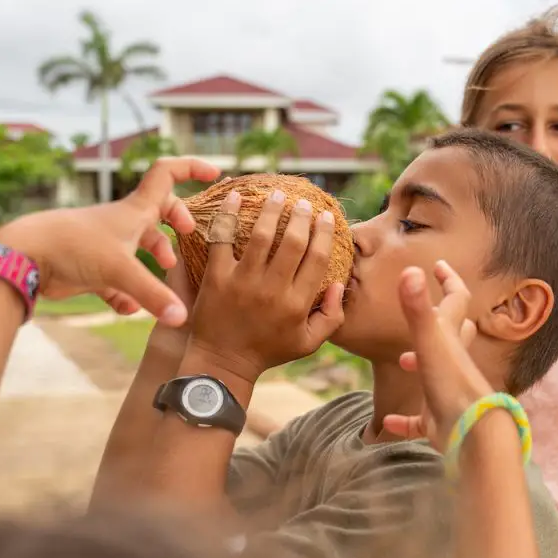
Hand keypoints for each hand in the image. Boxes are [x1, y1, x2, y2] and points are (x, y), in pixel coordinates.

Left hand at [0, 157, 219, 324]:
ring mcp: (104, 244)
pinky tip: (128, 309)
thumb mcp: (120, 271)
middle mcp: (120, 223)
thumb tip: (182, 318)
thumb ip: (153, 295)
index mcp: (133, 211)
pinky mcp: (89, 266)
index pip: (167, 175)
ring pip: (137, 244)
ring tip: (166, 272)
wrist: (23, 256)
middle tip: (186, 234)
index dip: (191, 168)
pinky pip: (115, 277)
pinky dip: (126, 291)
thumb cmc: (73, 248)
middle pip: (156, 210)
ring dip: (154, 256)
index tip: (214, 174)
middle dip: (174, 219)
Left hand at [187, 187, 343, 378]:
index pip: (317, 259)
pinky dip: (228, 214)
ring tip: (277, 194)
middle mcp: (273, 290)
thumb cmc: (268, 352)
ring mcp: (243, 282)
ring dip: (272, 210)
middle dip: (301, 216)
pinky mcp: (217, 277)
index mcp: (297, 303)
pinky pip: (222, 239)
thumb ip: (332, 317)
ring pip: (261, 236)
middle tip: (303, 203)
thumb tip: (340, 284)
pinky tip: (235, 195)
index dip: (324, 233)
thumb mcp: (308, 343)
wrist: (223, 363)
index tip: (326, 217)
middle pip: (292, 242)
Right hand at [382, 261, 491, 450]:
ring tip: (404, 360)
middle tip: (432, 305)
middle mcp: (453, 361)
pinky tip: (389, 422)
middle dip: (445, 316)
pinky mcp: (438, 421)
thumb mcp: (430, 341)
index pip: (455, 299)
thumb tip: (410, 270)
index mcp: (451, 337)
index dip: (448, 280)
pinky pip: (419, 419)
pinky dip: (406, 420)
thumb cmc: (452, 384)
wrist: (471, 433)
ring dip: (423, 364)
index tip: (439, 265)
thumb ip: (417, 308)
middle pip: (456, 331)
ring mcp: (447, 392)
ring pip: (438, 372)